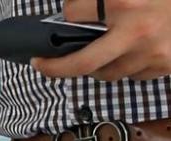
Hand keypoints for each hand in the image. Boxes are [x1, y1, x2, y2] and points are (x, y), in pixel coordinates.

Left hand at [32, 0, 170, 79]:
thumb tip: (73, 11)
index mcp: (124, 0)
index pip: (72, 13)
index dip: (67, 12)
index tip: (64, 16)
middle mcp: (136, 29)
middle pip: (81, 63)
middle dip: (55, 68)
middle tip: (41, 65)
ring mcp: (151, 51)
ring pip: (107, 72)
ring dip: (96, 66)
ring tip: (95, 52)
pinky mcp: (166, 65)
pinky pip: (133, 74)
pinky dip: (126, 66)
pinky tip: (130, 51)